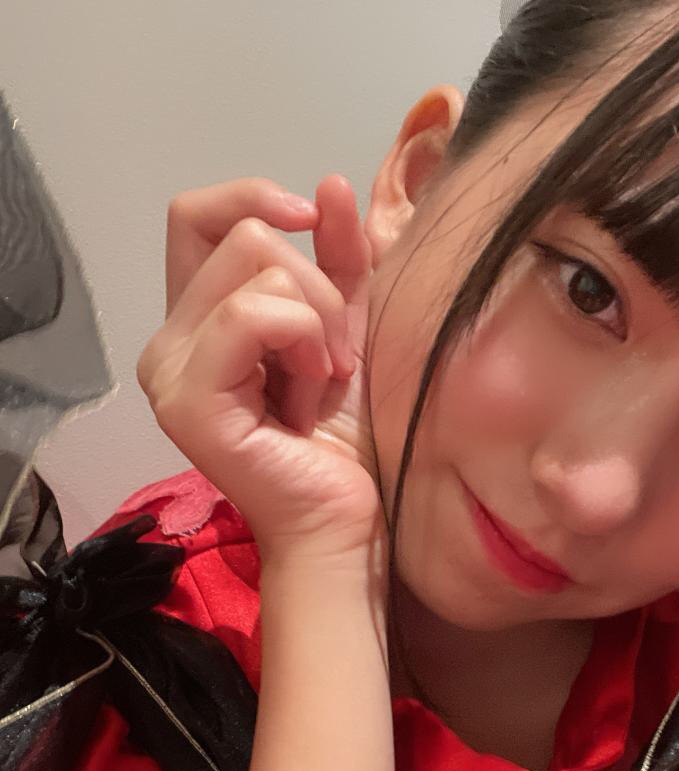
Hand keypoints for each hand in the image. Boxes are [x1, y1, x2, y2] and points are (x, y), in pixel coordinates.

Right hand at [136, 175, 384, 565]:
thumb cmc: (347, 437)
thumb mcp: (350, 327)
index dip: (254, 197)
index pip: (196, 215)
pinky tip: (311, 395)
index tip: (313, 221)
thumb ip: (340, 260)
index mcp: (197, 320)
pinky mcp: (186, 400)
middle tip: (334, 357)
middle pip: (243, 233)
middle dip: (317, 285)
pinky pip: (252, 316)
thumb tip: (329, 185)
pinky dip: (304, 343)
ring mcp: (169, 371)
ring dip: (317, 320)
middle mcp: (169, 341)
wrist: (347, 519)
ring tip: (321, 382)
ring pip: (256, 267)